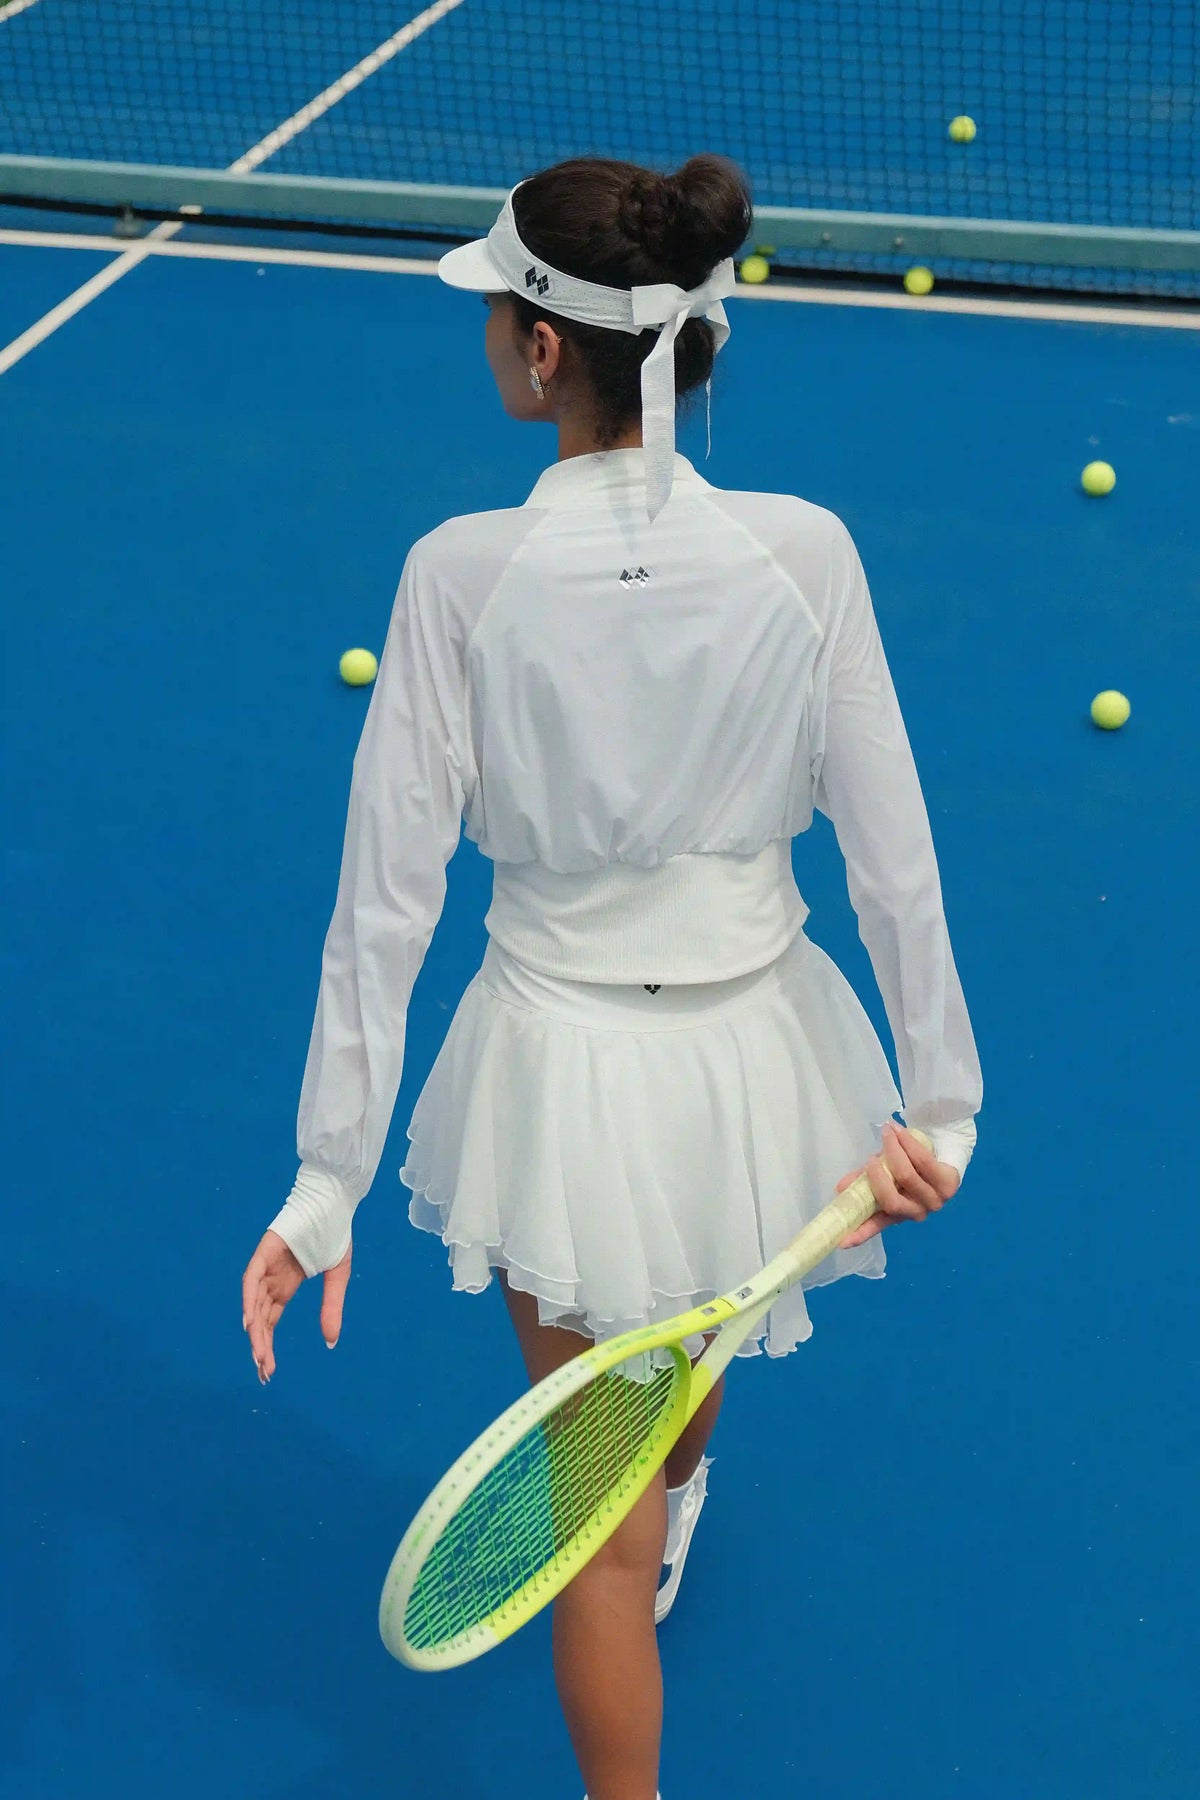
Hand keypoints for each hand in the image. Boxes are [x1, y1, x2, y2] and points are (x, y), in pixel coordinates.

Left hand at [241, 1229, 352, 1383]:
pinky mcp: (265, 1250)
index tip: (268, 1371)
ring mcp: (266, 1264)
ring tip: (259, 1356)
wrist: (335, 1201)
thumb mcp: (338, 1277)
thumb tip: (331, 1342)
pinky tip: (250, 1322)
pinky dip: (249, 1299)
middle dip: (259, 1346)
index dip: (267, 1344)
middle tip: (262, 1373)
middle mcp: (271, 1279)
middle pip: (259, 1318)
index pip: (269, 1321)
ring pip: (253, 1302)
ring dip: (254, 1329)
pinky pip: (252, 1278)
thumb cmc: (335, 1233)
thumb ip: (332, 1307)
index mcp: (286, 1285)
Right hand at [836, 1122, 960, 1248]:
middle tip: (870, 1160)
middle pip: (891, 1201)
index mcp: (898, 1213)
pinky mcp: (949, 1184)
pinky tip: (898, 1131)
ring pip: (907, 1177)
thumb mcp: (883, 1171)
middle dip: (877, 1177)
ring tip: (886, 1132)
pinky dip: (908, 1143)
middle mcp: (917, 1212)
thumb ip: (865, 1179)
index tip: (842, 1241)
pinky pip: (923, 1162)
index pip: (877, 1226)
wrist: (939, 1148)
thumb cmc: (907, 1163)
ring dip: (893, 1151)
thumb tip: (840, 1189)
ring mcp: (935, 1201)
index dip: (860, 1234)